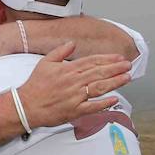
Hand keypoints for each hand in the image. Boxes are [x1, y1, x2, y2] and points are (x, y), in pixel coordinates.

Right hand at [17, 42, 131, 127]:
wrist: (26, 105)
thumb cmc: (35, 85)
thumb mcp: (45, 63)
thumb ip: (60, 52)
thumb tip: (72, 44)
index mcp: (68, 69)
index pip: (92, 61)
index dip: (107, 59)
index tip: (118, 57)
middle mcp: (74, 82)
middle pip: (99, 73)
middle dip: (116, 68)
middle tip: (128, 65)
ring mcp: (76, 97)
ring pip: (99, 87)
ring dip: (115, 82)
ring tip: (127, 77)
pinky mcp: (75, 110)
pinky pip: (93, 106)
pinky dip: (104, 103)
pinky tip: (115, 99)